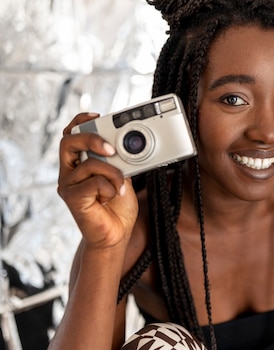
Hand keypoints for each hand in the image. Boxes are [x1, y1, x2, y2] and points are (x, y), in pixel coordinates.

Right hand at [58, 113, 138, 248]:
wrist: (116, 235)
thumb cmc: (118, 205)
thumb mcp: (122, 175)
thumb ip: (119, 160)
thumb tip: (128, 144)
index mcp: (79, 162)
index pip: (72, 134)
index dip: (81, 121)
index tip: (97, 115)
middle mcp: (69, 171)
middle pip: (69, 141)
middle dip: (91, 139)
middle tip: (111, 148)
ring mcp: (68, 185)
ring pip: (89, 163)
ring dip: (112, 173)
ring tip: (120, 185)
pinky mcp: (71, 198)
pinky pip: (92, 182)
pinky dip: (109, 188)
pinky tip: (110, 198)